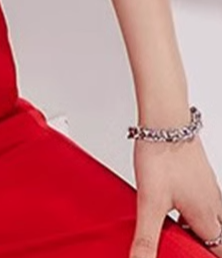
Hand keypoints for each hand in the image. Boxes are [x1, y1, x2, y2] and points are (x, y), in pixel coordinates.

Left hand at [130, 136, 221, 257]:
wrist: (165, 118)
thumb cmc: (161, 156)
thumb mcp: (149, 203)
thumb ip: (146, 238)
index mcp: (206, 217)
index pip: (218, 251)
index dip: (206, 256)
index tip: (192, 254)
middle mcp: (212, 202)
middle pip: (218, 235)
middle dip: (205, 245)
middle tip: (183, 244)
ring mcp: (207, 185)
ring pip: (212, 215)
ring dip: (198, 226)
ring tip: (175, 228)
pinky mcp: (198, 171)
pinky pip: (202, 196)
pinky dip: (192, 206)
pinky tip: (172, 201)